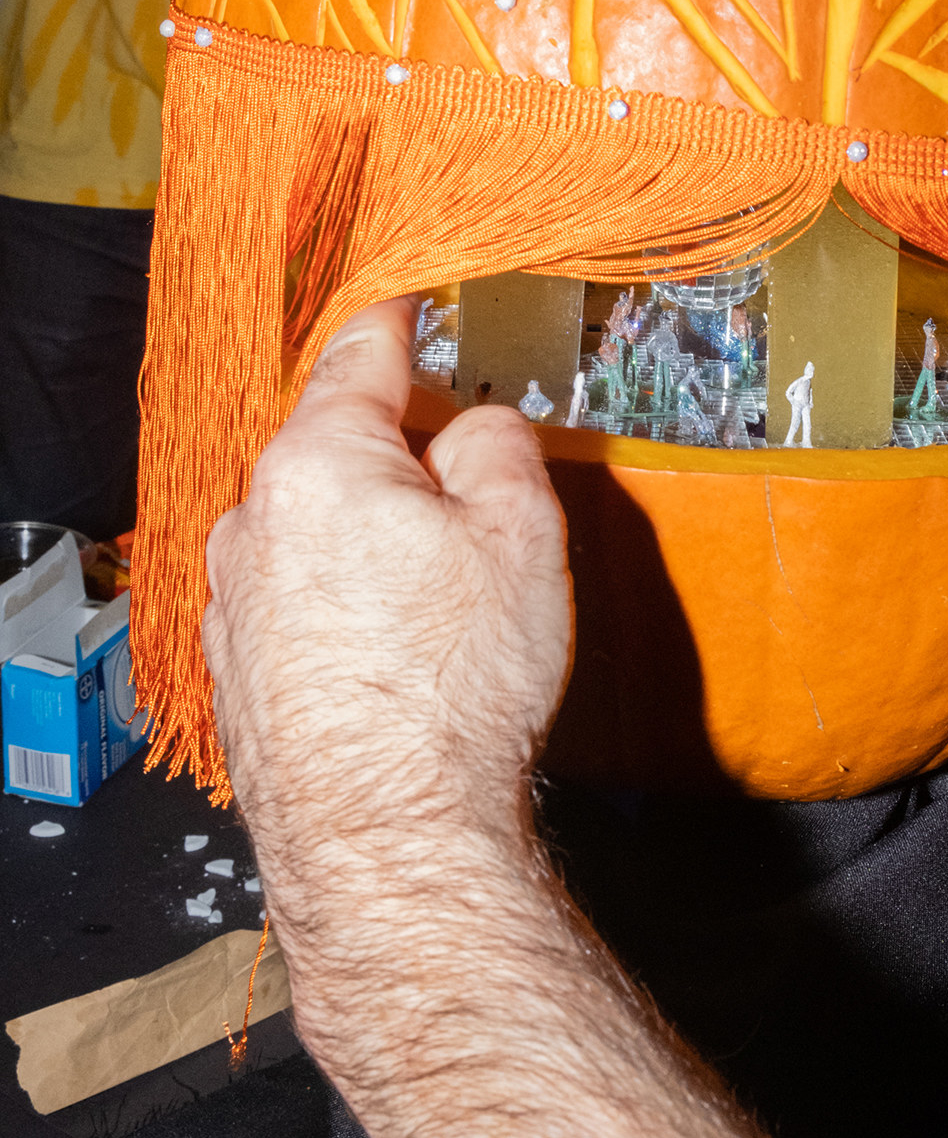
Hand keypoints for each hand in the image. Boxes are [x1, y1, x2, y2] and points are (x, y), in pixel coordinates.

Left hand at [201, 298, 574, 900]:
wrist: (390, 839)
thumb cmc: (453, 693)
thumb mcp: (524, 534)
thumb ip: (500, 444)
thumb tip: (476, 426)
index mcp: (318, 464)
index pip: (361, 354)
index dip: (400, 317)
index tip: (412, 298)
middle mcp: (253, 522)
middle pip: (337, 447)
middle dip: (404, 458)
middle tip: (478, 503)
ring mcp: (233, 601)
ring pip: (316, 529)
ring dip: (373, 539)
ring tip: (446, 609)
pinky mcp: (236, 670)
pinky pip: (297, 599)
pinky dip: (344, 604)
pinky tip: (400, 659)